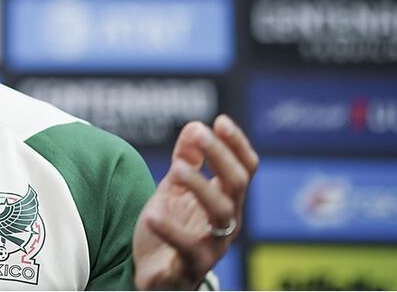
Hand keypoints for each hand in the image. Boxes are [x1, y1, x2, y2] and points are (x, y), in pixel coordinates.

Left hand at [132, 115, 258, 289]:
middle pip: (236, 185)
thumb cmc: (172, 229)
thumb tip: (195, 126)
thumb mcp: (175, 190)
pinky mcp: (189, 270)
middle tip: (199, 135)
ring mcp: (211, 248)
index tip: (220, 121)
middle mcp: (226, 224)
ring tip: (176, 169)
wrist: (154, 276)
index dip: (237, 145)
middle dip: (220, 156)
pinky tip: (152, 215)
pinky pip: (187, 251)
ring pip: (221, 216)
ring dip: (200, 187)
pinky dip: (170, 231)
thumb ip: (186, 160)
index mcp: (225, 202)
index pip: (244, 170)